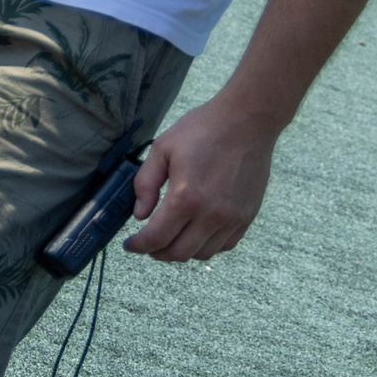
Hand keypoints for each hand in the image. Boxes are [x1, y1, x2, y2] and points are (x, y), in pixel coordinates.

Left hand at [123, 95, 279, 261]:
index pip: (157, 238)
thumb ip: (145, 183)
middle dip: (156, 253)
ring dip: (181, 251)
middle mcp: (211, 214)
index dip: (139, 246)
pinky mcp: (247, 217)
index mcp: (186, 197)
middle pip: (178, 253)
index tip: (130, 245)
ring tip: (170, 237)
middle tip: (147, 243)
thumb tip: (139, 213)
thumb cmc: (203, 130)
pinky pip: (224, 245)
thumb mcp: (162, 148)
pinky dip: (206, 245)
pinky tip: (195, 232)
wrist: (247, 122)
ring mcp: (232, 218)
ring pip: (202, 254)